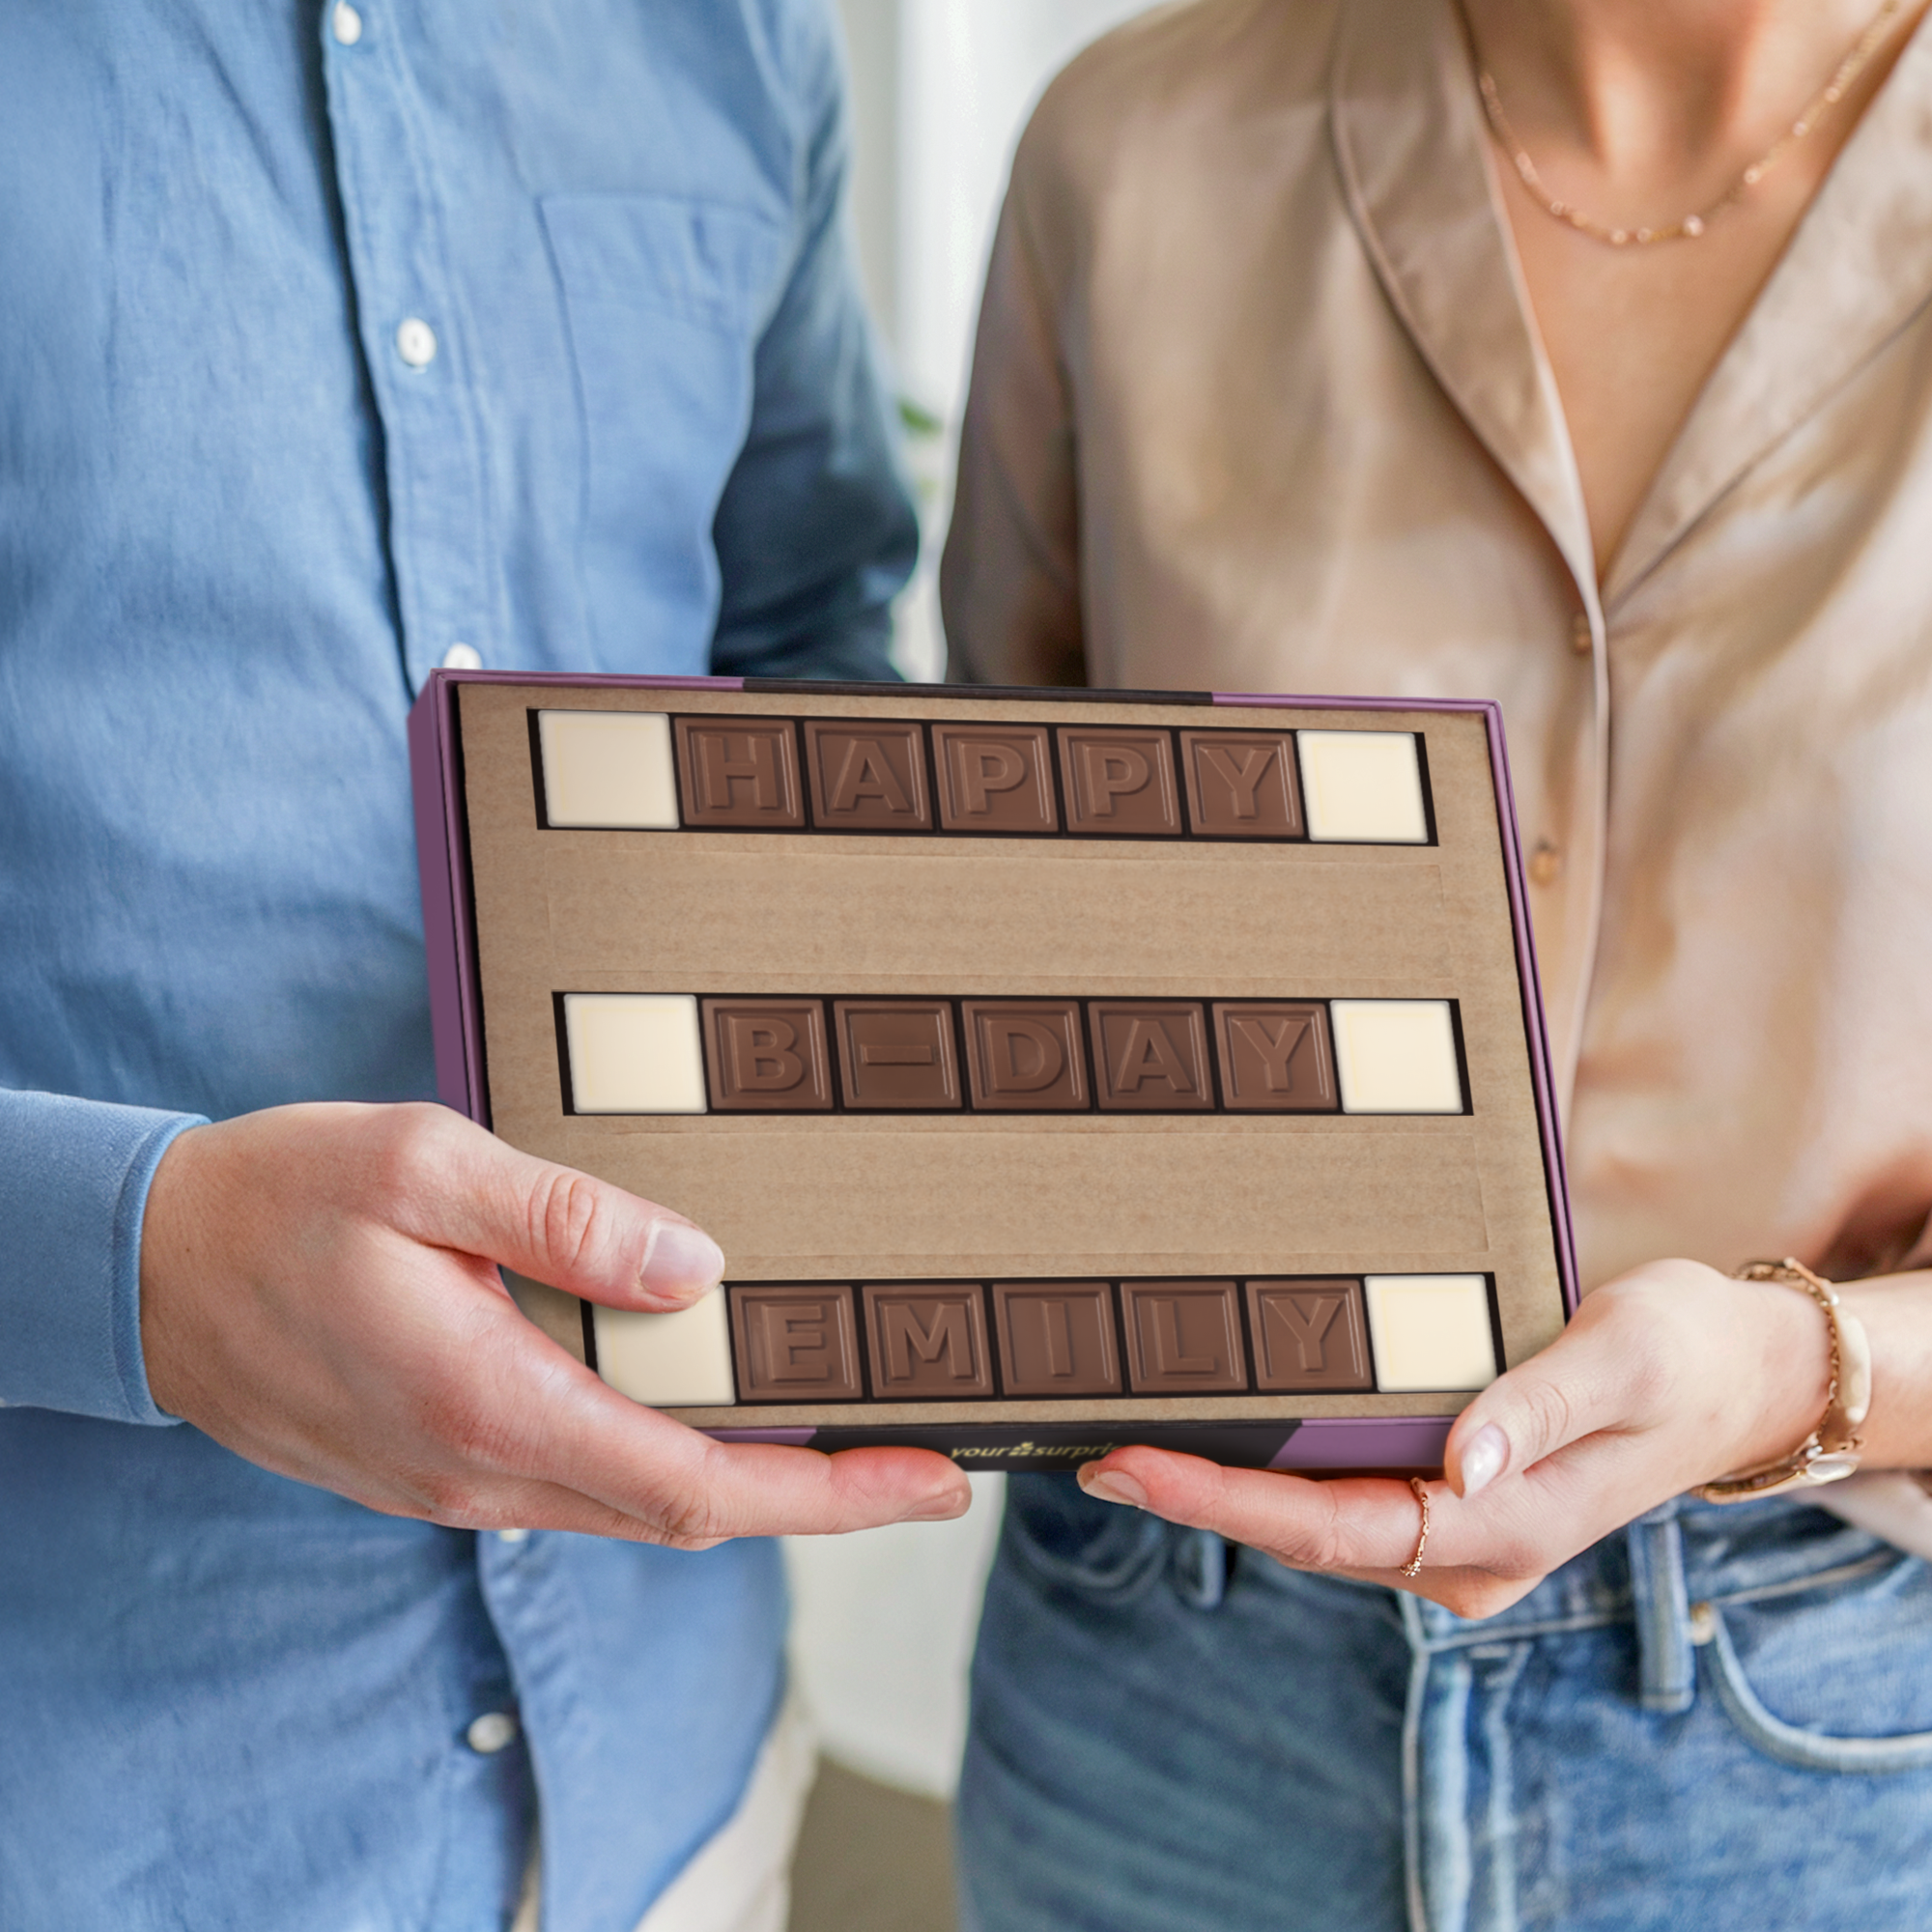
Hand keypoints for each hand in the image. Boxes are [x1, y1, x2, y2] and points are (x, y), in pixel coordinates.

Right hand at [140, 1102, 968, 1543]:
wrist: (144, 1272)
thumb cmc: (278, 1201)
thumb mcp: (422, 1166)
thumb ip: (567, 1219)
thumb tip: (700, 1269)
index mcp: (492, 1402)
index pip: (698, 1486)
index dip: (829, 1493)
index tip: (928, 1478)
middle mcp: (483, 1471)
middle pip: (689, 1514)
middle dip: (819, 1497)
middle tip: (924, 1456)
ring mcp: (459, 1483)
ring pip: (637, 1507)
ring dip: (748, 1482)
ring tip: (840, 1432)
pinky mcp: (443, 1467)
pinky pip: (582, 1484)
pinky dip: (668, 1463)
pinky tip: (705, 1411)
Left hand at [1075, 1259, 1831, 1617]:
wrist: (1739, 1377)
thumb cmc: (1682, 1354)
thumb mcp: (1621, 1357)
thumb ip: (1537, 1408)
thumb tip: (1456, 1466)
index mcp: (1503, 1529)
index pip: (1331, 1527)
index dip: (1221, 1500)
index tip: (1130, 1465)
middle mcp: (1468, 1552)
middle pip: (1301, 1533)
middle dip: (1193, 1496)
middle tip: (1089, 1448)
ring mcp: (1456, 1537)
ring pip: (1313, 1522)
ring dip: (1221, 1487)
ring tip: (1125, 1438)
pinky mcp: (1450, 1502)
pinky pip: (1342, 1498)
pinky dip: (1272, 1470)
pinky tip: (1217, 1431)